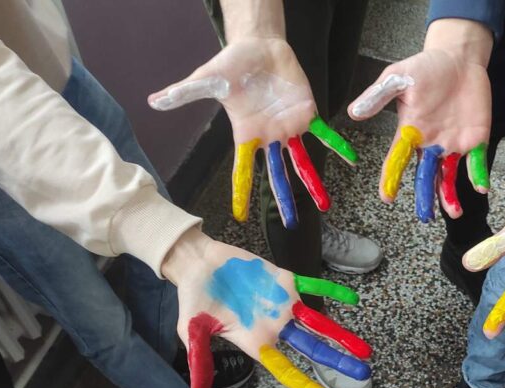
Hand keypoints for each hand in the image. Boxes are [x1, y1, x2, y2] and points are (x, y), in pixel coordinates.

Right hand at [148, 39, 356, 227]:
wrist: (258, 46)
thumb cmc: (231, 65)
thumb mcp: (207, 80)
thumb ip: (184, 94)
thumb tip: (153, 100)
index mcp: (245, 136)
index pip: (242, 171)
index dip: (241, 193)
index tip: (241, 218)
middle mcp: (269, 138)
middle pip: (276, 175)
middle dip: (283, 200)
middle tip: (291, 224)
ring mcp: (289, 128)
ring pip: (302, 162)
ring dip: (313, 183)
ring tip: (324, 205)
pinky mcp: (307, 113)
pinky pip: (324, 134)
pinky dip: (337, 146)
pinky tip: (351, 160)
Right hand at [163, 231, 371, 387]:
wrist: (197, 265)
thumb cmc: (193, 300)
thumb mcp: (192, 331)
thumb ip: (199, 359)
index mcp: (256, 342)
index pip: (286, 369)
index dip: (306, 385)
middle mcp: (275, 328)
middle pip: (312, 349)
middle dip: (336, 363)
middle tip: (362, 376)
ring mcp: (282, 305)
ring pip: (318, 324)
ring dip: (341, 336)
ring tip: (365, 350)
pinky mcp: (284, 281)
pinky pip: (314, 288)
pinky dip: (332, 293)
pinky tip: (352, 300)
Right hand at [347, 19, 492, 221]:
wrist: (458, 59)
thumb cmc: (425, 67)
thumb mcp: (398, 78)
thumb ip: (377, 96)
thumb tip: (353, 112)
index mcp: (409, 133)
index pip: (396, 160)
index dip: (391, 179)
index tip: (387, 197)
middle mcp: (429, 145)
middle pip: (424, 176)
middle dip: (425, 196)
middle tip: (424, 216)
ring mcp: (452, 145)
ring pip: (448, 176)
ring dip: (450, 195)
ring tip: (453, 213)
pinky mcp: (475, 140)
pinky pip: (476, 163)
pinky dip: (478, 175)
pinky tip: (481, 187)